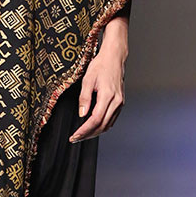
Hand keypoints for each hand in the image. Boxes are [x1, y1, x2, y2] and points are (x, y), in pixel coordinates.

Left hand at [69, 18, 127, 142]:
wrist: (114, 58)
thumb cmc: (100, 66)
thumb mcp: (87, 79)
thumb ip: (84, 98)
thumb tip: (82, 114)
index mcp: (108, 96)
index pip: (95, 120)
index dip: (84, 130)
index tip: (75, 136)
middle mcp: (116, 101)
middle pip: (102, 125)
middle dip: (88, 134)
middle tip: (75, 138)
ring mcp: (120, 103)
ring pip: (108, 124)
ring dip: (95, 132)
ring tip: (82, 135)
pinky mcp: (120, 103)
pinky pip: (111, 119)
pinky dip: (102, 126)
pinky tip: (93, 127)